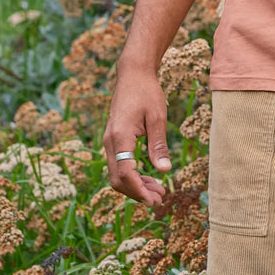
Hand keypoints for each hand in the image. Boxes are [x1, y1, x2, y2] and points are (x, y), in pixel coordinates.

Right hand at [103, 66, 171, 204]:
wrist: (133, 74)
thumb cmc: (147, 92)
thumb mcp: (157, 117)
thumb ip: (158, 145)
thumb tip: (164, 170)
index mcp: (120, 137)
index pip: (125, 173)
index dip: (138, 190)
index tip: (154, 200)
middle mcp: (110, 142)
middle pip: (118, 178)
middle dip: (137, 192)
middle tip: (160, 199)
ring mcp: (109, 141)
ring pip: (117, 173)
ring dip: (135, 185)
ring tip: (158, 191)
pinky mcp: (114, 140)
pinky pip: (119, 164)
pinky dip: (132, 175)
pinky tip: (148, 178)